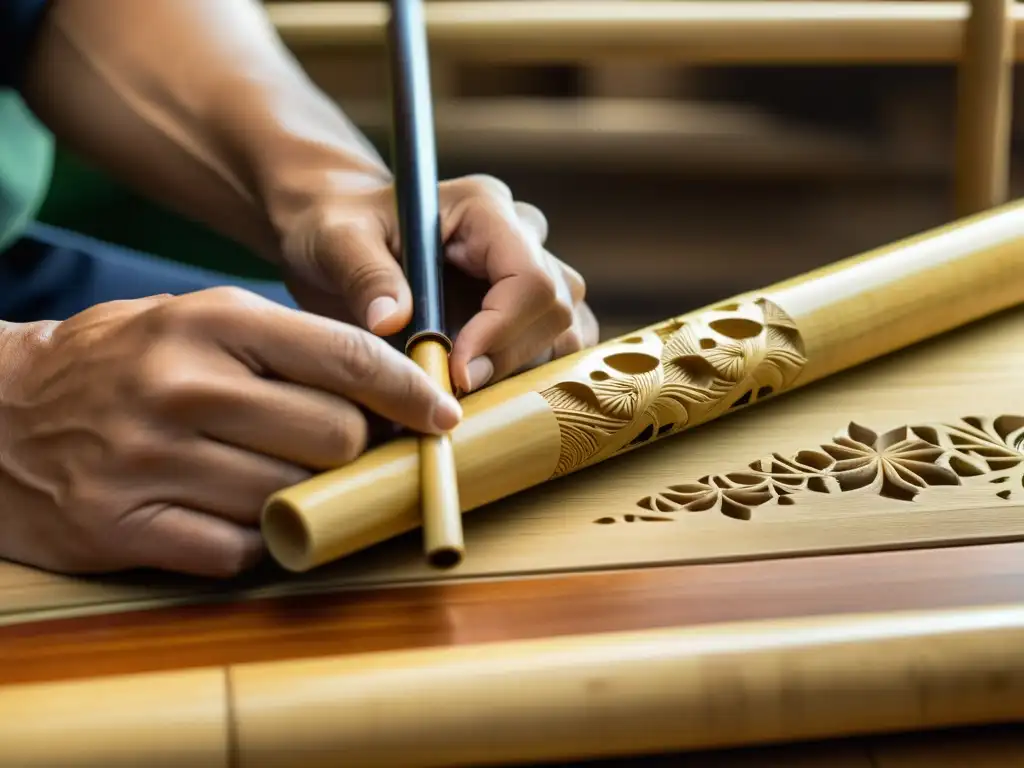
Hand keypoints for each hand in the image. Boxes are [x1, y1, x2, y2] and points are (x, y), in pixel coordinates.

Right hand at [0, 288, 460, 577]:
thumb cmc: (125, 362)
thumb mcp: (200, 322)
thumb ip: (291, 348)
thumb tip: (392, 393)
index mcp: (210, 322)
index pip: (344, 355)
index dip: (410, 391)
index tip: (443, 418)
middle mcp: (181, 386)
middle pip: (334, 436)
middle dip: (353, 450)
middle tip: (340, 451)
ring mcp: (147, 459)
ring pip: (290, 497)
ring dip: (302, 498)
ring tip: (273, 476)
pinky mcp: (118, 526)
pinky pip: (235, 549)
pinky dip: (251, 540)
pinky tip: (227, 511)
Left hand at [278, 174, 599, 393]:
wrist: (339, 234)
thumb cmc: (336, 226)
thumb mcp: (336, 242)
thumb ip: (365, 276)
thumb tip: (392, 323)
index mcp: (483, 208)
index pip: (529, 277)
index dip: (502, 332)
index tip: (457, 371)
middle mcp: (519, 234)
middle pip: (556, 308)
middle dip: (509, 357)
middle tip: (452, 388)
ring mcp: (529, 270)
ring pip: (568, 328)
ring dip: (526, 367)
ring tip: (465, 384)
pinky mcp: (525, 306)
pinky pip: (558, 344)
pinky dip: (531, 374)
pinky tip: (481, 385)